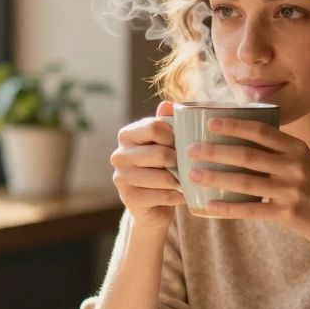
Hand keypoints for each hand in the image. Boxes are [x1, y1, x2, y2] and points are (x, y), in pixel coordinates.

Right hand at [111, 100, 183, 229]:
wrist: (154, 204)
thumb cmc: (163, 166)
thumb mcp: (166, 142)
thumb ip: (167, 122)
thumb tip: (167, 104)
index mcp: (127, 135)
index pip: (154, 127)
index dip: (175, 136)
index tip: (183, 144)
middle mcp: (119, 155)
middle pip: (160, 153)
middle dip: (180, 161)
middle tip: (190, 166)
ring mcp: (121, 178)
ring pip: (163, 177)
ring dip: (181, 180)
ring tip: (188, 180)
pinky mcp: (129, 199)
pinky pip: (163, 196)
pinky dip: (178, 196)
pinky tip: (183, 195)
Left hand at [186, 118, 309, 245]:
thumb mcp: (304, 162)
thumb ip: (278, 150)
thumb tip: (239, 137)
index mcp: (297, 148)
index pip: (261, 131)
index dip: (234, 125)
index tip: (210, 122)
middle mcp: (295, 166)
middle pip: (247, 155)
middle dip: (215, 151)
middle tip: (190, 150)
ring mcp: (291, 191)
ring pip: (245, 182)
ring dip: (215, 177)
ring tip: (193, 175)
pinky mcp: (286, 213)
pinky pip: (250, 210)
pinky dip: (228, 208)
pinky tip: (209, 206)